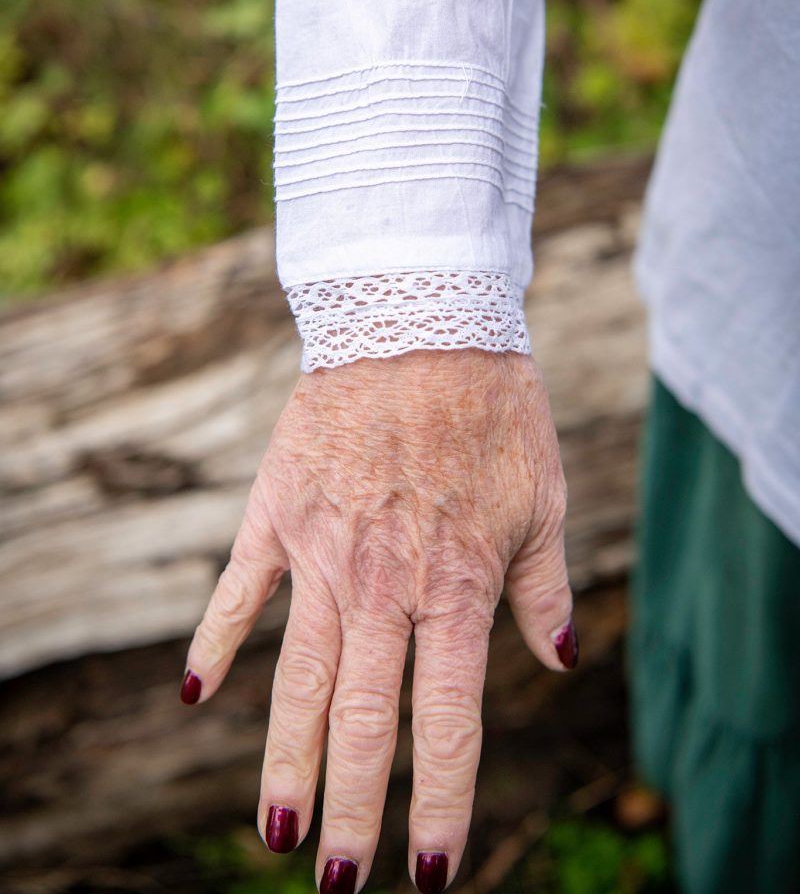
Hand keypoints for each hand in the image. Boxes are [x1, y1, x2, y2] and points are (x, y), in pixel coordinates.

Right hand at [181, 348, 575, 892]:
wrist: (421, 318)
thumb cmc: (495, 409)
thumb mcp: (543, 500)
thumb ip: (543, 588)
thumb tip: (558, 660)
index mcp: (453, 587)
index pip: (446, 723)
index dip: (442, 805)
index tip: (433, 872)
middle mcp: (382, 584)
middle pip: (361, 721)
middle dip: (352, 811)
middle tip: (339, 884)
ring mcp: (321, 550)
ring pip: (296, 679)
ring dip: (285, 762)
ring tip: (275, 836)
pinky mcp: (277, 511)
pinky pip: (239, 588)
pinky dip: (215, 640)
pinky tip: (197, 694)